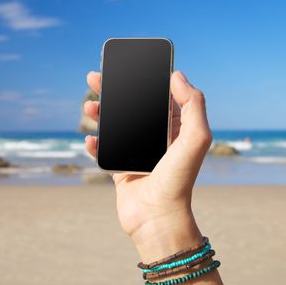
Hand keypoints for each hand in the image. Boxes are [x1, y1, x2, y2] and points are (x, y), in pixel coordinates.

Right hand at [84, 70, 212, 261]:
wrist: (158, 217)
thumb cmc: (179, 179)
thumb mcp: (196, 138)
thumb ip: (193, 104)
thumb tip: (177, 75)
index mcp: (175, 129)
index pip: (157, 97)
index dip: (142, 80)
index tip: (126, 66)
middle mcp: (157, 140)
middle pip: (132, 108)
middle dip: (113, 92)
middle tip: (94, 78)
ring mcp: (138, 155)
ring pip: (115, 127)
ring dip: (100, 114)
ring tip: (89, 107)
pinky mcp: (122, 171)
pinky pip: (105, 152)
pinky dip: (96, 144)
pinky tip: (91, 139)